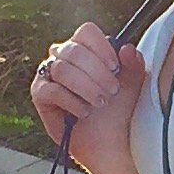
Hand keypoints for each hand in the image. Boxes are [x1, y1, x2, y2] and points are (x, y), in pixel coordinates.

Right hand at [30, 22, 144, 151]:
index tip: (115, 68)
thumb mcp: (131, 85)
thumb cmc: (116, 110)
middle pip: (74, 50)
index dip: (101, 48)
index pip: (86, 32)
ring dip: (86, 87)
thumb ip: (133, 64)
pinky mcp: (39, 94)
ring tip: (99, 102)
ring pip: (62, 69)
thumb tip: (127, 48)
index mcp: (84, 48)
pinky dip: (71, 102)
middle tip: (112, 91)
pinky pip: (52, 90)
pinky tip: (83, 112)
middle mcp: (63, 56)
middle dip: (97, 73)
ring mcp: (48, 73)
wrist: (106, 141)